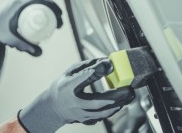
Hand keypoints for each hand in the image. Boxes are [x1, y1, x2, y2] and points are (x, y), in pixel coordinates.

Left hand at [0, 0, 62, 55]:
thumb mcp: (10, 37)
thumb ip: (23, 44)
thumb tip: (38, 52)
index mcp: (20, 2)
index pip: (42, 0)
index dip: (54, 8)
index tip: (59, 19)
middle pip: (43, 0)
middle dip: (54, 11)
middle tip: (59, 24)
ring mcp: (19, 0)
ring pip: (39, 2)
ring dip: (49, 10)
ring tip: (55, 23)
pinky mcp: (18, 4)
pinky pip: (34, 4)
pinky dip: (42, 9)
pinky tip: (46, 19)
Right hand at [18, 58, 134, 132]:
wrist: (52, 109)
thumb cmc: (62, 88)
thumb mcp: (69, 73)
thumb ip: (86, 67)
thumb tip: (105, 62)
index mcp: (68, 88)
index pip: (82, 78)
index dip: (96, 71)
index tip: (109, 64)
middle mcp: (74, 103)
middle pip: (98, 102)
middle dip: (117, 95)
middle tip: (129, 88)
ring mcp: (81, 114)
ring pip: (103, 112)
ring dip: (118, 104)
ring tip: (129, 95)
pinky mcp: (86, 120)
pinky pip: (102, 116)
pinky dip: (112, 109)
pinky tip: (120, 103)